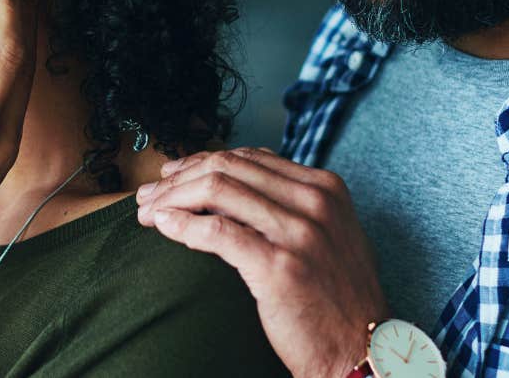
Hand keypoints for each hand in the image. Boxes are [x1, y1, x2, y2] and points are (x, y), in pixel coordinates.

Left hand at [134, 148, 387, 377]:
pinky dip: (182, 224)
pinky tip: (164, 227)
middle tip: (149, 194)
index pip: (247, 157)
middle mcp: (314, 203)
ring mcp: (299, 233)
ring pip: (216, 190)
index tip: (171, 175)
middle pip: (227, 167)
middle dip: (178, 177)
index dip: (200, 162)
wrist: (360, 351)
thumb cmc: (335, 298)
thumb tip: (226, 183)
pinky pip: (216, 231)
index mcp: (324, 188)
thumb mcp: (326, 235)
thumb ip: (287, 204)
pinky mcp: (280, 266)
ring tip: (148, 211)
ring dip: (172, 198)